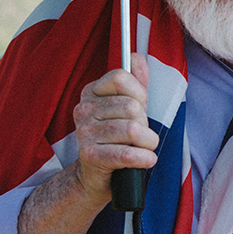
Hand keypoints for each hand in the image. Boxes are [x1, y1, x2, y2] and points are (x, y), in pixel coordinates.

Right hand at [73, 53, 159, 205]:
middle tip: (141, 134)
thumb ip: (134, 83)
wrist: (95, 175)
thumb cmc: (115, 139)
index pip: (121, 78)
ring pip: (132, 130)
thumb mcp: (127, 108)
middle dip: (145, 122)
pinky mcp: (90, 156)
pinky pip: (126, 153)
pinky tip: (146, 160)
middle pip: (131, 106)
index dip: (139, 93)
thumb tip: (136, 58)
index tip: (140, 107)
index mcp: (91, 93)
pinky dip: (143, 158)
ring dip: (148, 143)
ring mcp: (84, 133)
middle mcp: (84, 110)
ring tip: (145, 148)